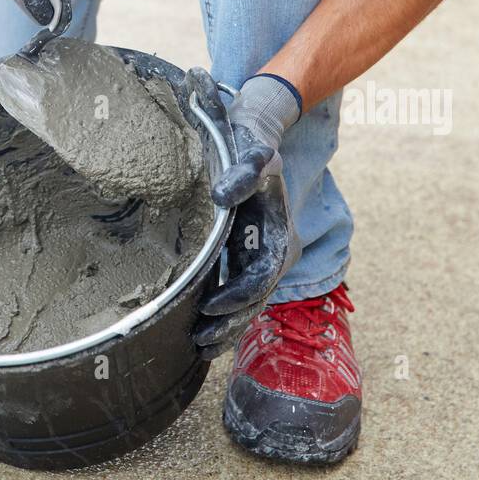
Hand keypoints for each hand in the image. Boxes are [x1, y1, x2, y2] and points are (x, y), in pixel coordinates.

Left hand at [189, 70, 302, 359]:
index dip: (236, 299)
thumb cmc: (252, 142)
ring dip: (227, 326)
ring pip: (249, 301)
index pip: (260, 280)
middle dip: (229, 324)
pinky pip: (241, 289)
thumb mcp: (251, 151)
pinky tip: (204, 326)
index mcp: (280, 234)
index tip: (207, 309)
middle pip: (256, 300)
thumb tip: (223, 196)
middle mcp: (277, 250)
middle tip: (198, 343)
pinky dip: (226, 310)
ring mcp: (264, 254)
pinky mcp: (249, 253)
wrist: (258, 133)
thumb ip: (241, 172)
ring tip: (199, 346)